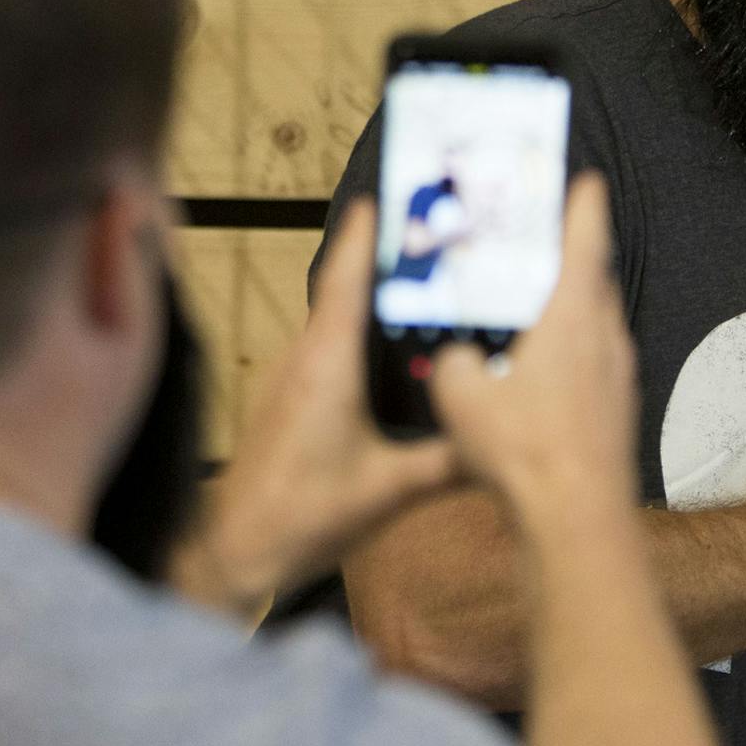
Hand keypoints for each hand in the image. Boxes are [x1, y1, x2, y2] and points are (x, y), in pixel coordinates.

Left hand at [173, 200, 457, 610]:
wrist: (237, 552)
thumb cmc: (303, 516)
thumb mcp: (393, 489)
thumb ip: (453, 459)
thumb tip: (508, 439)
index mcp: (328, 363)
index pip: (347, 276)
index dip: (369, 231)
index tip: (392, 193)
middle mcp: (306, 358)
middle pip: (347, 287)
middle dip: (386, 255)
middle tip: (434, 231)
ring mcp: (295, 377)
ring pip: (338, 316)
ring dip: (374, 293)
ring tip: (425, 278)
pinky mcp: (294, 398)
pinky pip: (331, 345)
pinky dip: (362, 329)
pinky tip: (395, 344)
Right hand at [429, 172, 637, 521]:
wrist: (577, 516)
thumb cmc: (523, 450)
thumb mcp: (461, 397)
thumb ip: (453, 362)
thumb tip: (456, 358)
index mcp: (573, 316)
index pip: (585, 240)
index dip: (583, 206)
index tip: (585, 179)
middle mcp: (606, 337)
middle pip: (593, 279)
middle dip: (569, 256)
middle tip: (541, 239)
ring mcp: (618, 375)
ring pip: (596, 323)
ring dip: (570, 306)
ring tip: (534, 303)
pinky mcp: (617, 409)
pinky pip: (595, 362)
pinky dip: (572, 350)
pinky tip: (541, 371)